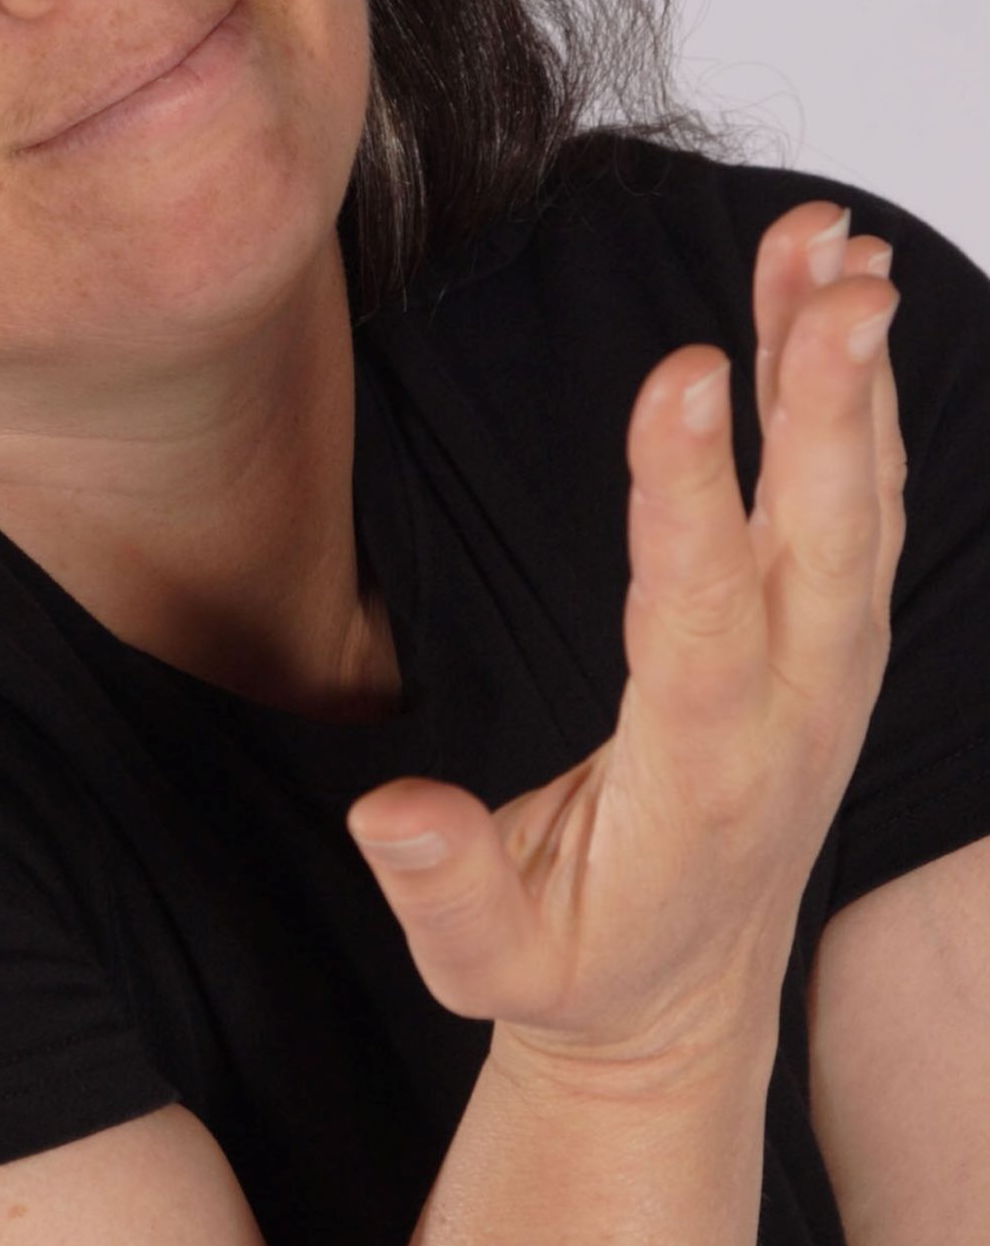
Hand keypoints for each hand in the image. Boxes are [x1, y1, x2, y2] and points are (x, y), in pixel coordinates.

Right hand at [345, 200, 906, 1090]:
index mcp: (701, 780)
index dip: (692, 498)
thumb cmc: (574, 968)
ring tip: (825, 241)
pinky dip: (849, 396)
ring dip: (844, 371)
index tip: (683, 372)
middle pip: (823, 544)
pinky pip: (855, 502)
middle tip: (831, 281)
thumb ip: (445, 888)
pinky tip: (829, 294)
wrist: (684, 1004)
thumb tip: (390, 810)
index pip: (699, 622)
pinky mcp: (830, 639)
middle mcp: (791, 713)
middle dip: (826, 404)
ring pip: (854, 503)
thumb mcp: (490, 964)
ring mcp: (827, 671)